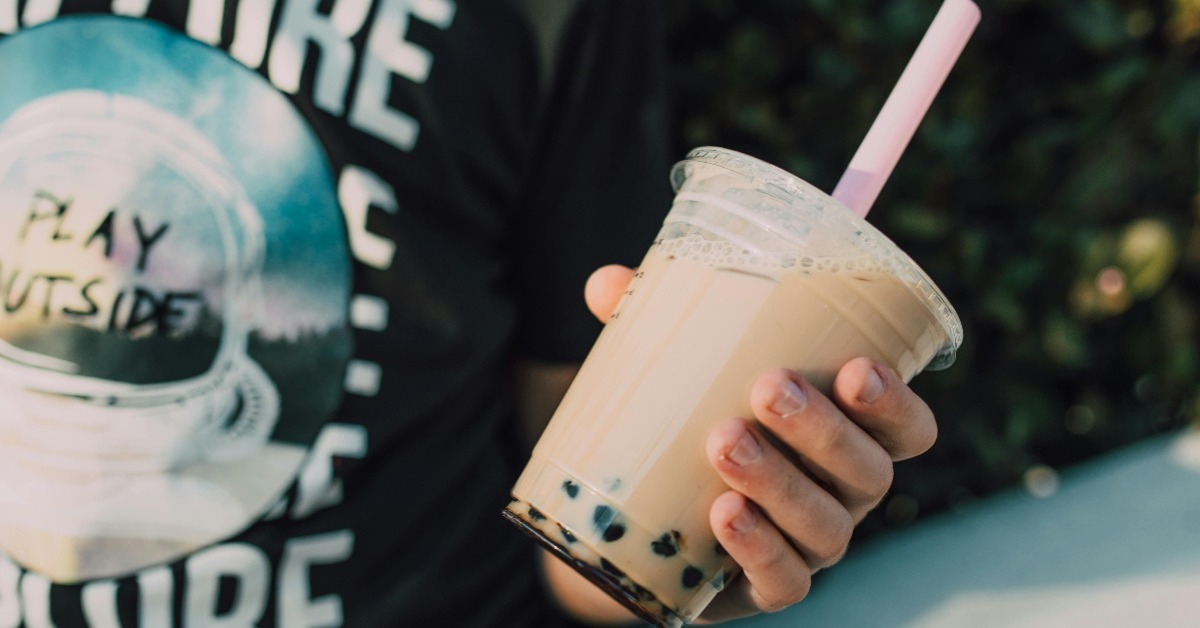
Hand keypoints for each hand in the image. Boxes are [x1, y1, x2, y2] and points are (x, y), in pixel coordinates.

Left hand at [585, 265, 936, 622]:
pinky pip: (784, 580)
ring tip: (724, 440)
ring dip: (780, 482)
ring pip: (825, 525)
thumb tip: (607, 282)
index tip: (857, 368)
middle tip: (769, 388)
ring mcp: (809, 546)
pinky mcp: (767, 588)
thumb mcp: (680, 375)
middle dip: (823, 430)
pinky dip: (758, 548)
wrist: (647, 528)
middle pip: (866, 471)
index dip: (895, 404)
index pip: (906, 429)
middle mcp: (842, 494)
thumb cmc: (691, 426)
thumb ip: (654, 327)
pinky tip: (724, 514)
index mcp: (847, 436)